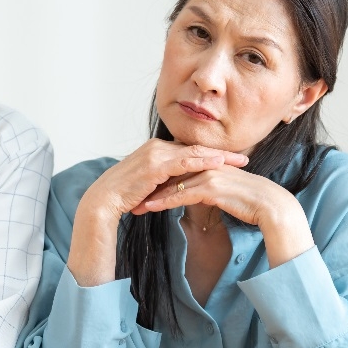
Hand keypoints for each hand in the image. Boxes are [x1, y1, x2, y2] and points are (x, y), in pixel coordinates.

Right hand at [67, 140, 247, 285]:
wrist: (103, 200)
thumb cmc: (124, 196)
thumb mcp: (148, 185)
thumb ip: (163, 181)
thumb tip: (177, 188)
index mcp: (156, 150)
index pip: (189, 150)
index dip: (211, 155)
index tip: (231, 160)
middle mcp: (157, 147)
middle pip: (195, 148)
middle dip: (221, 153)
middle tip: (244, 157)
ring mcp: (156, 154)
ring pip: (194, 152)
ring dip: (218, 156)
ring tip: (239, 161)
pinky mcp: (155, 164)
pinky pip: (184, 161)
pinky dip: (203, 161)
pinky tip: (219, 163)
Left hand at [138, 163, 313, 266]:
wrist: (273, 207)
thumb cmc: (254, 203)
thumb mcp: (230, 193)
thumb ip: (214, 190)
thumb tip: (201, 195)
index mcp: (213, 164)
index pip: (181, 169)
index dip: (162, 179)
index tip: (145, 188)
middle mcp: (209, 166)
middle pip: (173, 174)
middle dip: (152, 186)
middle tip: (133, 195)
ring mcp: (210, 175)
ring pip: (174, 184)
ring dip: (153, 196)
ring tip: (135, 205)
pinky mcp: (211, 189)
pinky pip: (182, 194)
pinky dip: (164, 202)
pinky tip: (151, 208)